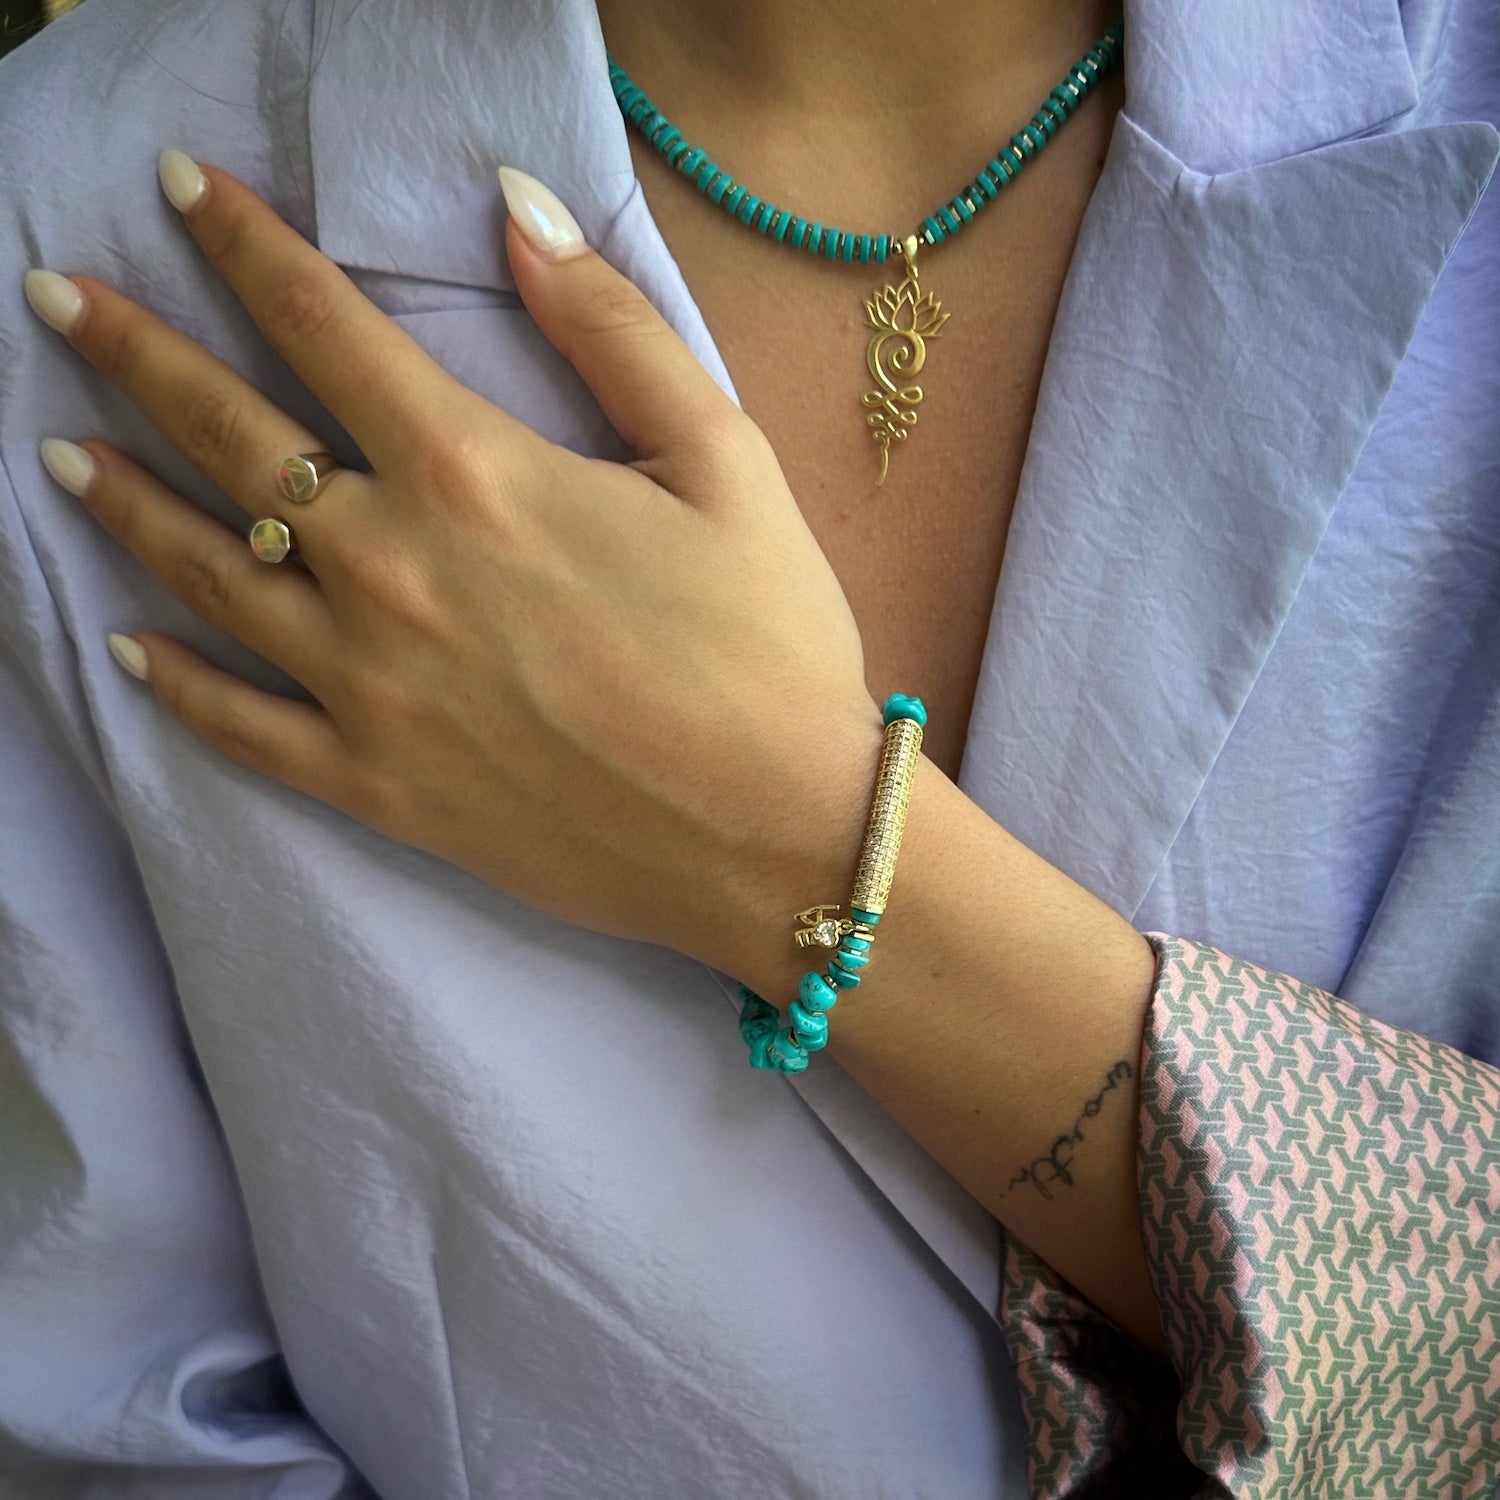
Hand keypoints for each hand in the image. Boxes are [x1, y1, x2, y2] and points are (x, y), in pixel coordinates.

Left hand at [26, 152, 879, 973]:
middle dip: (135, 353)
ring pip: (209, 574)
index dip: (244, 246)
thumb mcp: (724, 460)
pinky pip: (241, 728)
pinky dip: (176, 683)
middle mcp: (392, 570)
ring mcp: (370, 687)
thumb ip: (611, 328)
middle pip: (229, 437)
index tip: (183, 190)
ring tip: (60, 453)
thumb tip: (515, 208)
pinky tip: (129, 649)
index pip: (324, 328)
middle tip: (59, 299)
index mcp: (474, 475)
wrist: (775, 833)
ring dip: (124, 503)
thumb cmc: (767, 643)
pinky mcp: (377, 786)